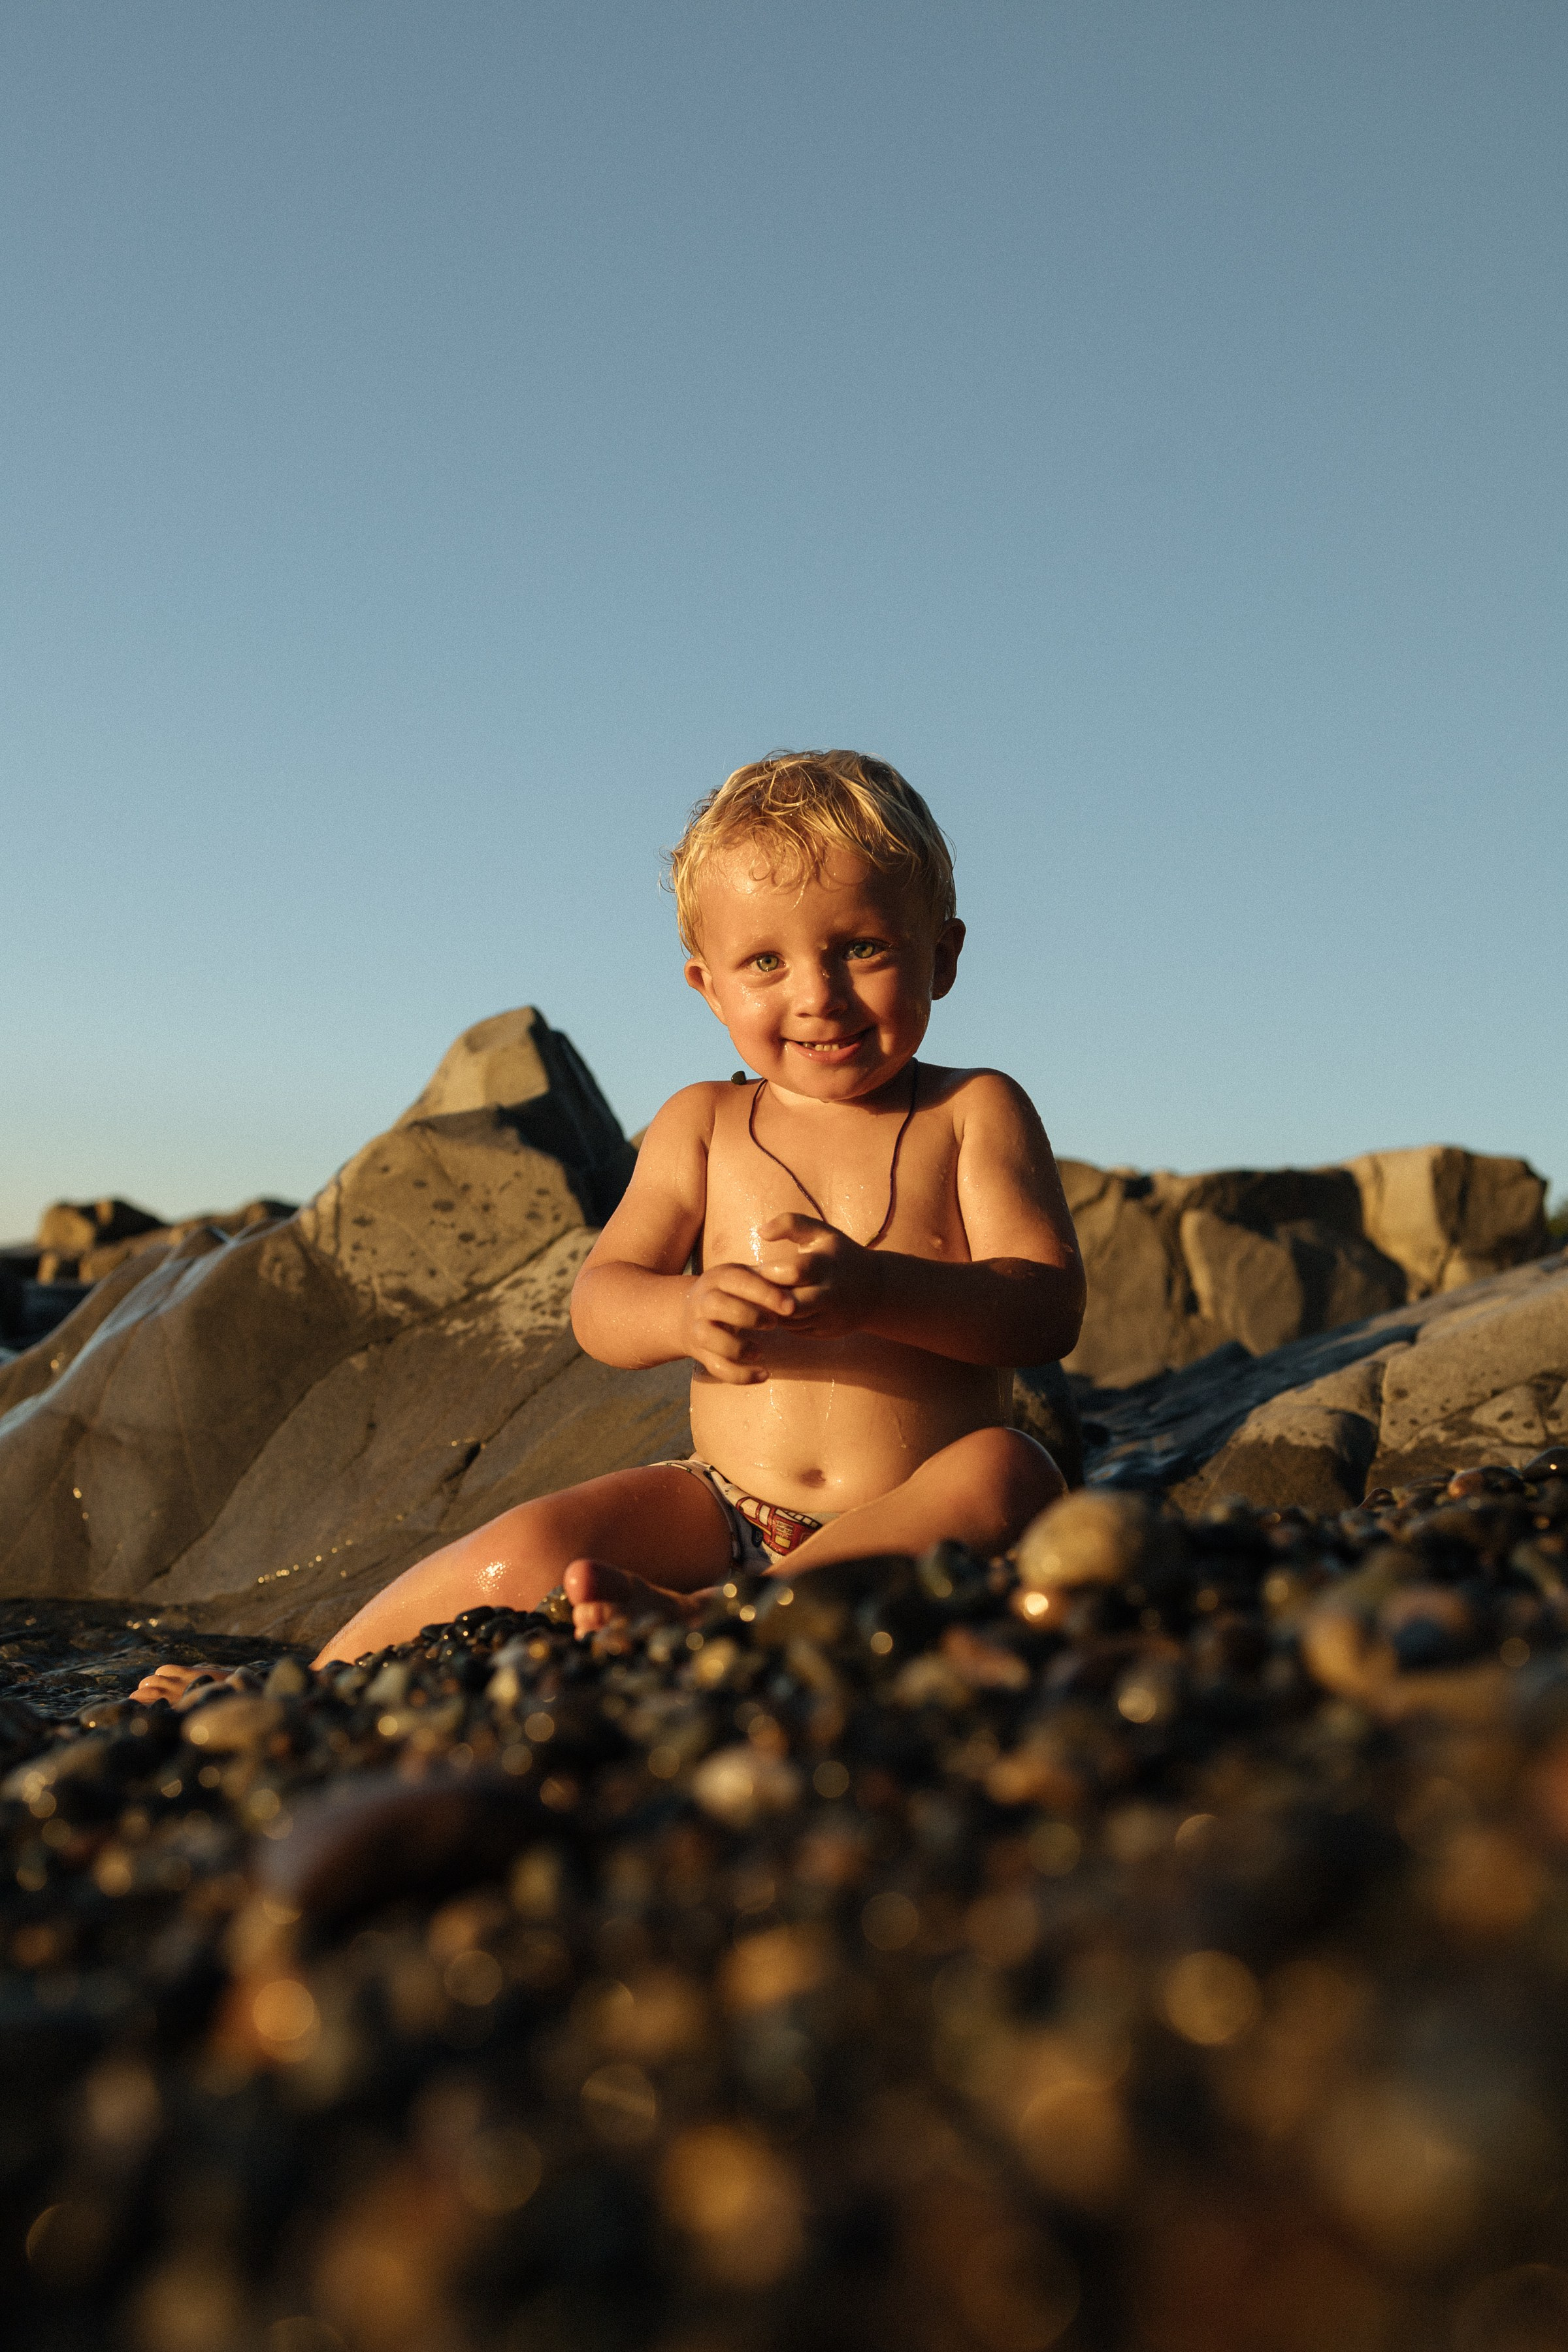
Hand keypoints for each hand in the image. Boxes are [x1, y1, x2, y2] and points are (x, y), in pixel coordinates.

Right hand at [679, 1261, 796, 1383]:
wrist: (688, 1312)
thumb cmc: (730, 1293)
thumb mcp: (744, 1278)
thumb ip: (768, 1282)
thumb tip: (798, 1290)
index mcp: (718, 1278)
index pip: (738, 1281)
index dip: (765, 1293)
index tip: (790, 1306)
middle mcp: (703, 1301)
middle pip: (717, 1305)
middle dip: (749, 1316)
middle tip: (774, 1324)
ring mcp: (697, 1328)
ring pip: (709, 1337)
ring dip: (738, 1347)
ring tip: (760, 1352)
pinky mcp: (700, 1353)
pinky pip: (716, 1367)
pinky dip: (740, 1375)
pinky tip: (764, 1374)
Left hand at [757, 1214, 881, 1338]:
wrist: (876, 1289)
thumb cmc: (840, 1255)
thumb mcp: (821, 1233)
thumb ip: (791, 1224)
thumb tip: (761, 1232)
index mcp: (827, 1265)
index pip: (794, 1271)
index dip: (769, 1272)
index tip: (756, 1269)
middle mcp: (830, 1294)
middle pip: (791, 1305)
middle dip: (768, 1298)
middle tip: (753, 1290)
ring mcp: (829, 1317)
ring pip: (788, 1321)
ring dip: (771, 1311)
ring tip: (762, 1297)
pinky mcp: (824, 1332)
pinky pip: (794, 1330)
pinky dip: (782, 1320)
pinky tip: (778, 1307)